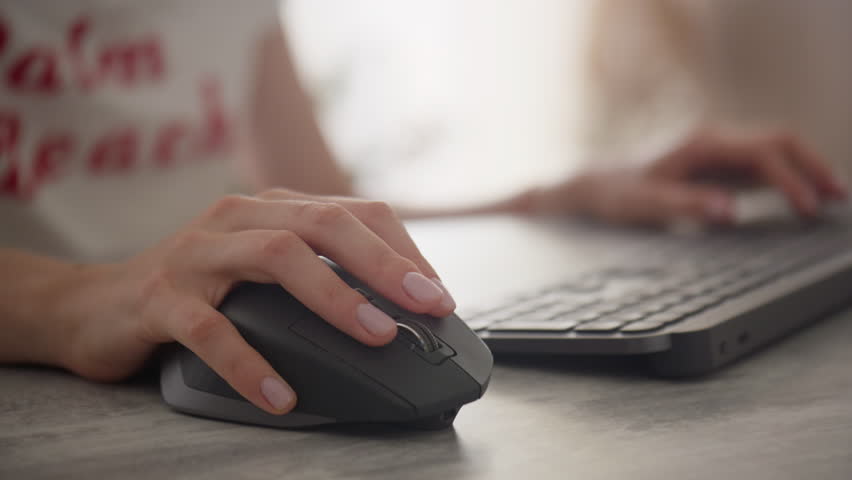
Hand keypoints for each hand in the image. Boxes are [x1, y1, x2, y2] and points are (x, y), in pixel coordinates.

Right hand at [58, 189, 455, 414]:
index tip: (438, 293)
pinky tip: (280, 394)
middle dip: (384, 264)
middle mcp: (238, 218)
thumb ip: (316, 274)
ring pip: (276, 258)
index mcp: (271, 209)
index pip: (353, 212)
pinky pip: (210, 328)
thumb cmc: (195, 289)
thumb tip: (391, 312)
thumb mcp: (262, 270)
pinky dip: (249, 362)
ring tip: (376, 337)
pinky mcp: (160, 297)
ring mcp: (198, 254)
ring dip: (334, 298)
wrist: (95, 305)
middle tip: (428, 305)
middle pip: (324, 224)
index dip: (402, 250)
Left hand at [527, 128, 846, 224]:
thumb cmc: (617, 194)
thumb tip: (731, 212)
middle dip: (811, 166)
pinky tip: (800, 197)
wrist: (593, 185)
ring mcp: (715, 151)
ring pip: (772, 151)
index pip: (761, 154)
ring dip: (803, 170)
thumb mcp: (646, 204)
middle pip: (777, 142)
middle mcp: (712, 141)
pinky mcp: (714, 165)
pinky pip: (758, 165)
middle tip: (837, 197)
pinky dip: (785, 179)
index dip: (790, 180)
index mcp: (700, 145)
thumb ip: (687, 206)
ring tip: (832, 198)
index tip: (808, 208)